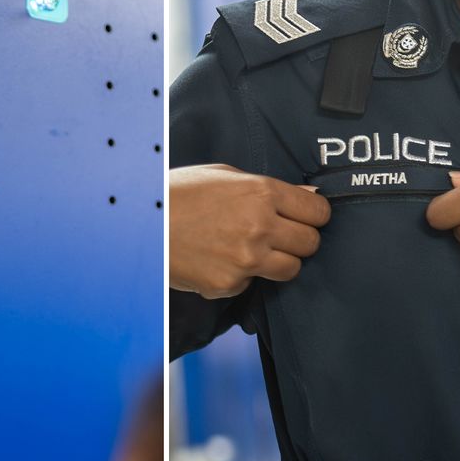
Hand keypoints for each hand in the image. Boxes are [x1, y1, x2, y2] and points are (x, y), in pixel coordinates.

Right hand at [169, 164, 330, 298]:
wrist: (141, 224)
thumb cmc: (180, 194)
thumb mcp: (225, 176)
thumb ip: (270, 189)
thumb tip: (310, 199)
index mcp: (261, 192)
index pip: (318, 213)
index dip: (315, 217)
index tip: (308, 219)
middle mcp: (259, 226)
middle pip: (311, 243)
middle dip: (301, 240)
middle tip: (282, 236)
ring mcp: (246, 259)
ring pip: (292, 269)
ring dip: (280, 262)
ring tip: (254, 249)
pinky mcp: (231, 284)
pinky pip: (254, 283)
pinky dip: (243, 275)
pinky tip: (221, 259)